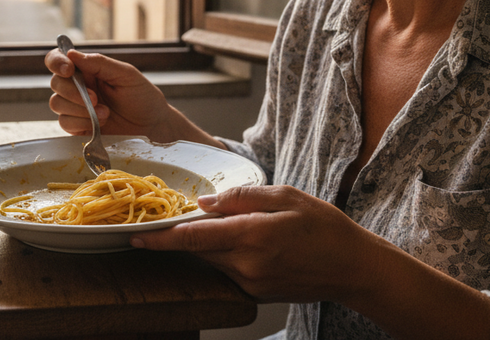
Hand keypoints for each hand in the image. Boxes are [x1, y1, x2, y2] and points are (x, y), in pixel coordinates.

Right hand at [44, 48, 219, 145]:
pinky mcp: (77, 126)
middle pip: (56, 83)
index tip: (69, 70)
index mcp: (88, 69)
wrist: (152, 127)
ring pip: (57, 103)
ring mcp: (76, 107)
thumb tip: (72, 53)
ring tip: (105, 113)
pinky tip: (99, 124)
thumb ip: (100, 63)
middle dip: (73, 92)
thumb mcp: (126, 75)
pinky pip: (64, 122)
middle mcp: (78, 86)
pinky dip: (80, 123)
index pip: (59, 59)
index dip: (57, 62)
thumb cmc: (143, 97)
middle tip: (96, 98)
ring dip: (79, 109)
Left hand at [131, 185, 380, 302]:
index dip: (161, 238)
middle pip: (197, 250)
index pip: (193, 237)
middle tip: (166, 220)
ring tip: (215, 226)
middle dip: (179, 237)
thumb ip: (242, 197)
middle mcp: (247, 264)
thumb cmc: (324, 227)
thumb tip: (205, 203)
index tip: (136, 237)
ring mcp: (251, 283)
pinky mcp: (256, 294)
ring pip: (211, 260)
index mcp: (253, 236)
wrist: (353, 268)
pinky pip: (227, 271)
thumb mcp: (287, 196)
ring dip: (203, 244)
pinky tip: (238, 242)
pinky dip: (223, 255)